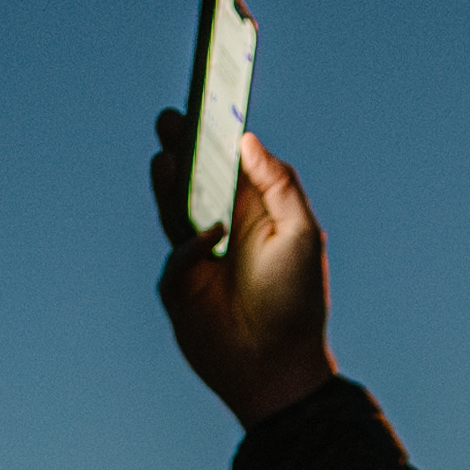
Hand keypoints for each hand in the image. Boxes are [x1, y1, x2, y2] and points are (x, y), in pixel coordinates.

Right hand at [150, 109, 337, 426]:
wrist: (276, 370)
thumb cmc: (297, 302)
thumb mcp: (302, 234)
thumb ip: (278, 184)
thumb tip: (249, 140)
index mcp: (256, 212)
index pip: (230, 163)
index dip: (217, 133)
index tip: (205, 99)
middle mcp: (225, 230)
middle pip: (194, 180)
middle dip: (182, 149)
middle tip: (171, 120)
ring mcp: (200, 259)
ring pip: (173, 211)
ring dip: (168, 184)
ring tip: (167, 156)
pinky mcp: (180, 290)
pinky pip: (174, 261)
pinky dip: (187, 250)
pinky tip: (207, 244)